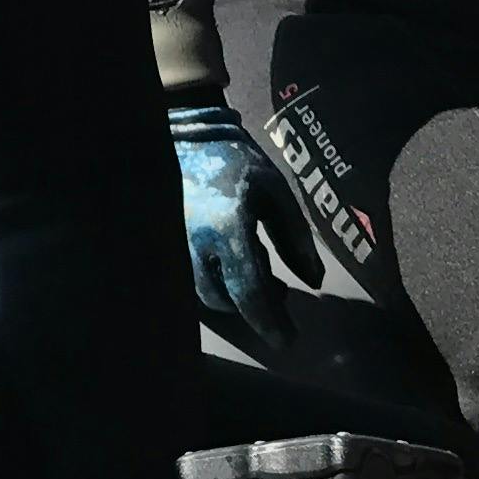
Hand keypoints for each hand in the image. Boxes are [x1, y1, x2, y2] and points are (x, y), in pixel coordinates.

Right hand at [175, 106, 287, 339]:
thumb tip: (313, 280)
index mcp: (227, 228)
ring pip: (204, 293)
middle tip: (280, 297)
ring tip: (261, 274)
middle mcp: (195, 244)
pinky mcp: (165, 245)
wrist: (181, 137)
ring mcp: (174, 245)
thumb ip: (295, 238)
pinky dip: (216, 281)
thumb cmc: (235, 161)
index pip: (249, 291)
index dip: (270, 321)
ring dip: (234, 294)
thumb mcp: (276, 191)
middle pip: (224, 299)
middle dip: (254, 307)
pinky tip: (234, 263)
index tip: (288, 340)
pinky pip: (190, 278)